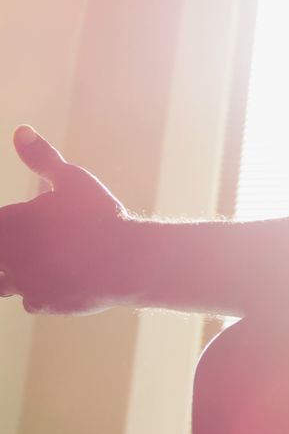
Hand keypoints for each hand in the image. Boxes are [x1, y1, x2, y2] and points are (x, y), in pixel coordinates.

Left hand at [0, 126, 128, 313]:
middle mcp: (9, 255)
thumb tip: (20, 131)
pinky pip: (30, 300)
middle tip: (51, 242)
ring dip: (17, 273)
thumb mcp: (73, 180)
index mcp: (11, 222)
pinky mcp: (41, 302)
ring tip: (46, 262)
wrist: (130, 259)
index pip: (0, 223)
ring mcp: (22, 282)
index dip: (15, 223)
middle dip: (16, 247)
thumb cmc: (101, 216)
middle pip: (1, 254)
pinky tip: (61, 281)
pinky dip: (41, 292)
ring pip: (4, 281)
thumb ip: (42, 159)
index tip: (34, 223)